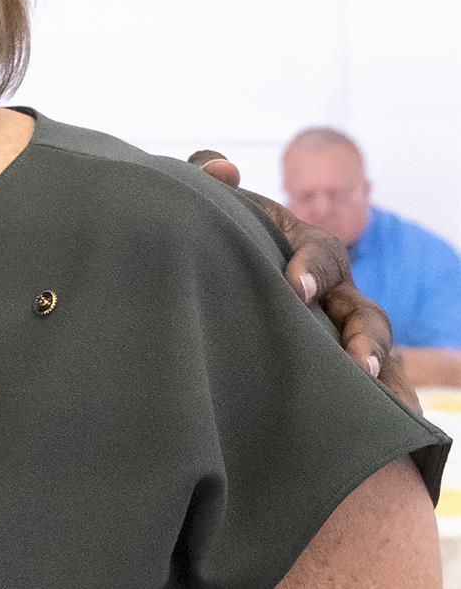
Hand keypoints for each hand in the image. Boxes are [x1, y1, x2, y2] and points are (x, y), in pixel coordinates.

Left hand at [188, 149, 419, 412]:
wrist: (211, 273)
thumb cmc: (223, 236)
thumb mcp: (216, 205)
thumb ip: (206, 176)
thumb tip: (223, 169)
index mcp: (309, 249)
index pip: (324, 255)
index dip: (313, 268)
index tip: (294, 288)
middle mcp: (336, 293)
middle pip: (366, 315)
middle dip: (366, 340)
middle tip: (360, 366)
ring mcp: (341, 332)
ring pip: (379, 354)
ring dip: (383, 378)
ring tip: (380, 406)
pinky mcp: (339, 368)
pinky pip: (374, 390)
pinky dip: (389, 408)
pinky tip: (394, 430)